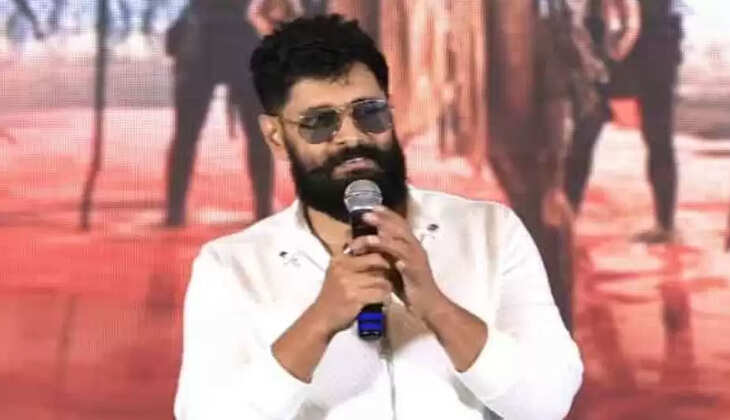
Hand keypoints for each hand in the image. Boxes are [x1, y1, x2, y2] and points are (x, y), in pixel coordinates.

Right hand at [311, 251, 392, 334]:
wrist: (321, 318)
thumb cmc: (334, 296)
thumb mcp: (339, 273)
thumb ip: (355, 263)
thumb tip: (379, 252)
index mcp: (339, 259)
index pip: (367, 247)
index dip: (380, 254)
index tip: (385, 263)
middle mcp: (342, 267)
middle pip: (377, 260)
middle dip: (387, 269)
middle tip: (389, 277)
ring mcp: (348, 282)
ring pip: (381, 278)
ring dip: (387, 286)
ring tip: (385, 291)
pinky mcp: (354, 297)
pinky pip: (379, 294)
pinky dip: (385, 298)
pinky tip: (383, 300)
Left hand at [349, 206, 445, 320]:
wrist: (427, 304)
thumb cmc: (409, 284)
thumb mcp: (393, 265)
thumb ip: (383, 252)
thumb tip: (365, 241)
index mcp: (410, 244)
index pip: (399, 223)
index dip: (386, 214)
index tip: (372, 207)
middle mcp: (415, 248)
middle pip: (400, 228)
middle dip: (383, 220)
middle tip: (366, 215)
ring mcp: (417, 260)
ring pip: (401, 244)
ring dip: (385, 240)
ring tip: (369, 238)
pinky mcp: (417, 274)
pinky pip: (408, 264)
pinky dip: (400, 260)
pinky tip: (392, 260)